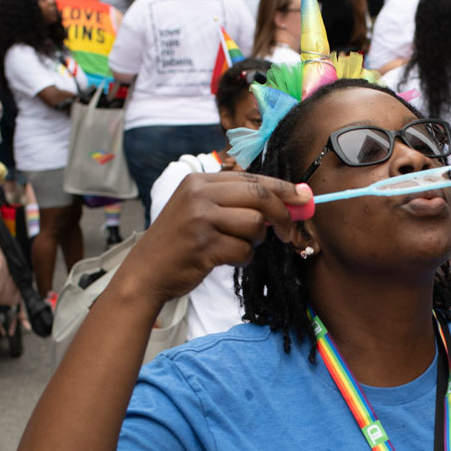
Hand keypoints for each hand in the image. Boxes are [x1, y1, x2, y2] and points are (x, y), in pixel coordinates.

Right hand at [116, 172, 305, 303]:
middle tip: (286, 232)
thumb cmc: (180, 242)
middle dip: (281, 214)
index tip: (304, 197)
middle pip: (259, 196)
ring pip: (254, 225)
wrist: (146, 271)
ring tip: (236, 246)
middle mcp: (198, 195)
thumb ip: (236, 202)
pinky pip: (243, 251)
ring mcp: (200, 220)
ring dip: (255, 242)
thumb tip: (288, 201)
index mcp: (199, 181)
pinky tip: (225, 259)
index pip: (252, 178)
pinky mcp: (204, 246)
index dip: (283, 189)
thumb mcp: (199, 209)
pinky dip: (242, 259)